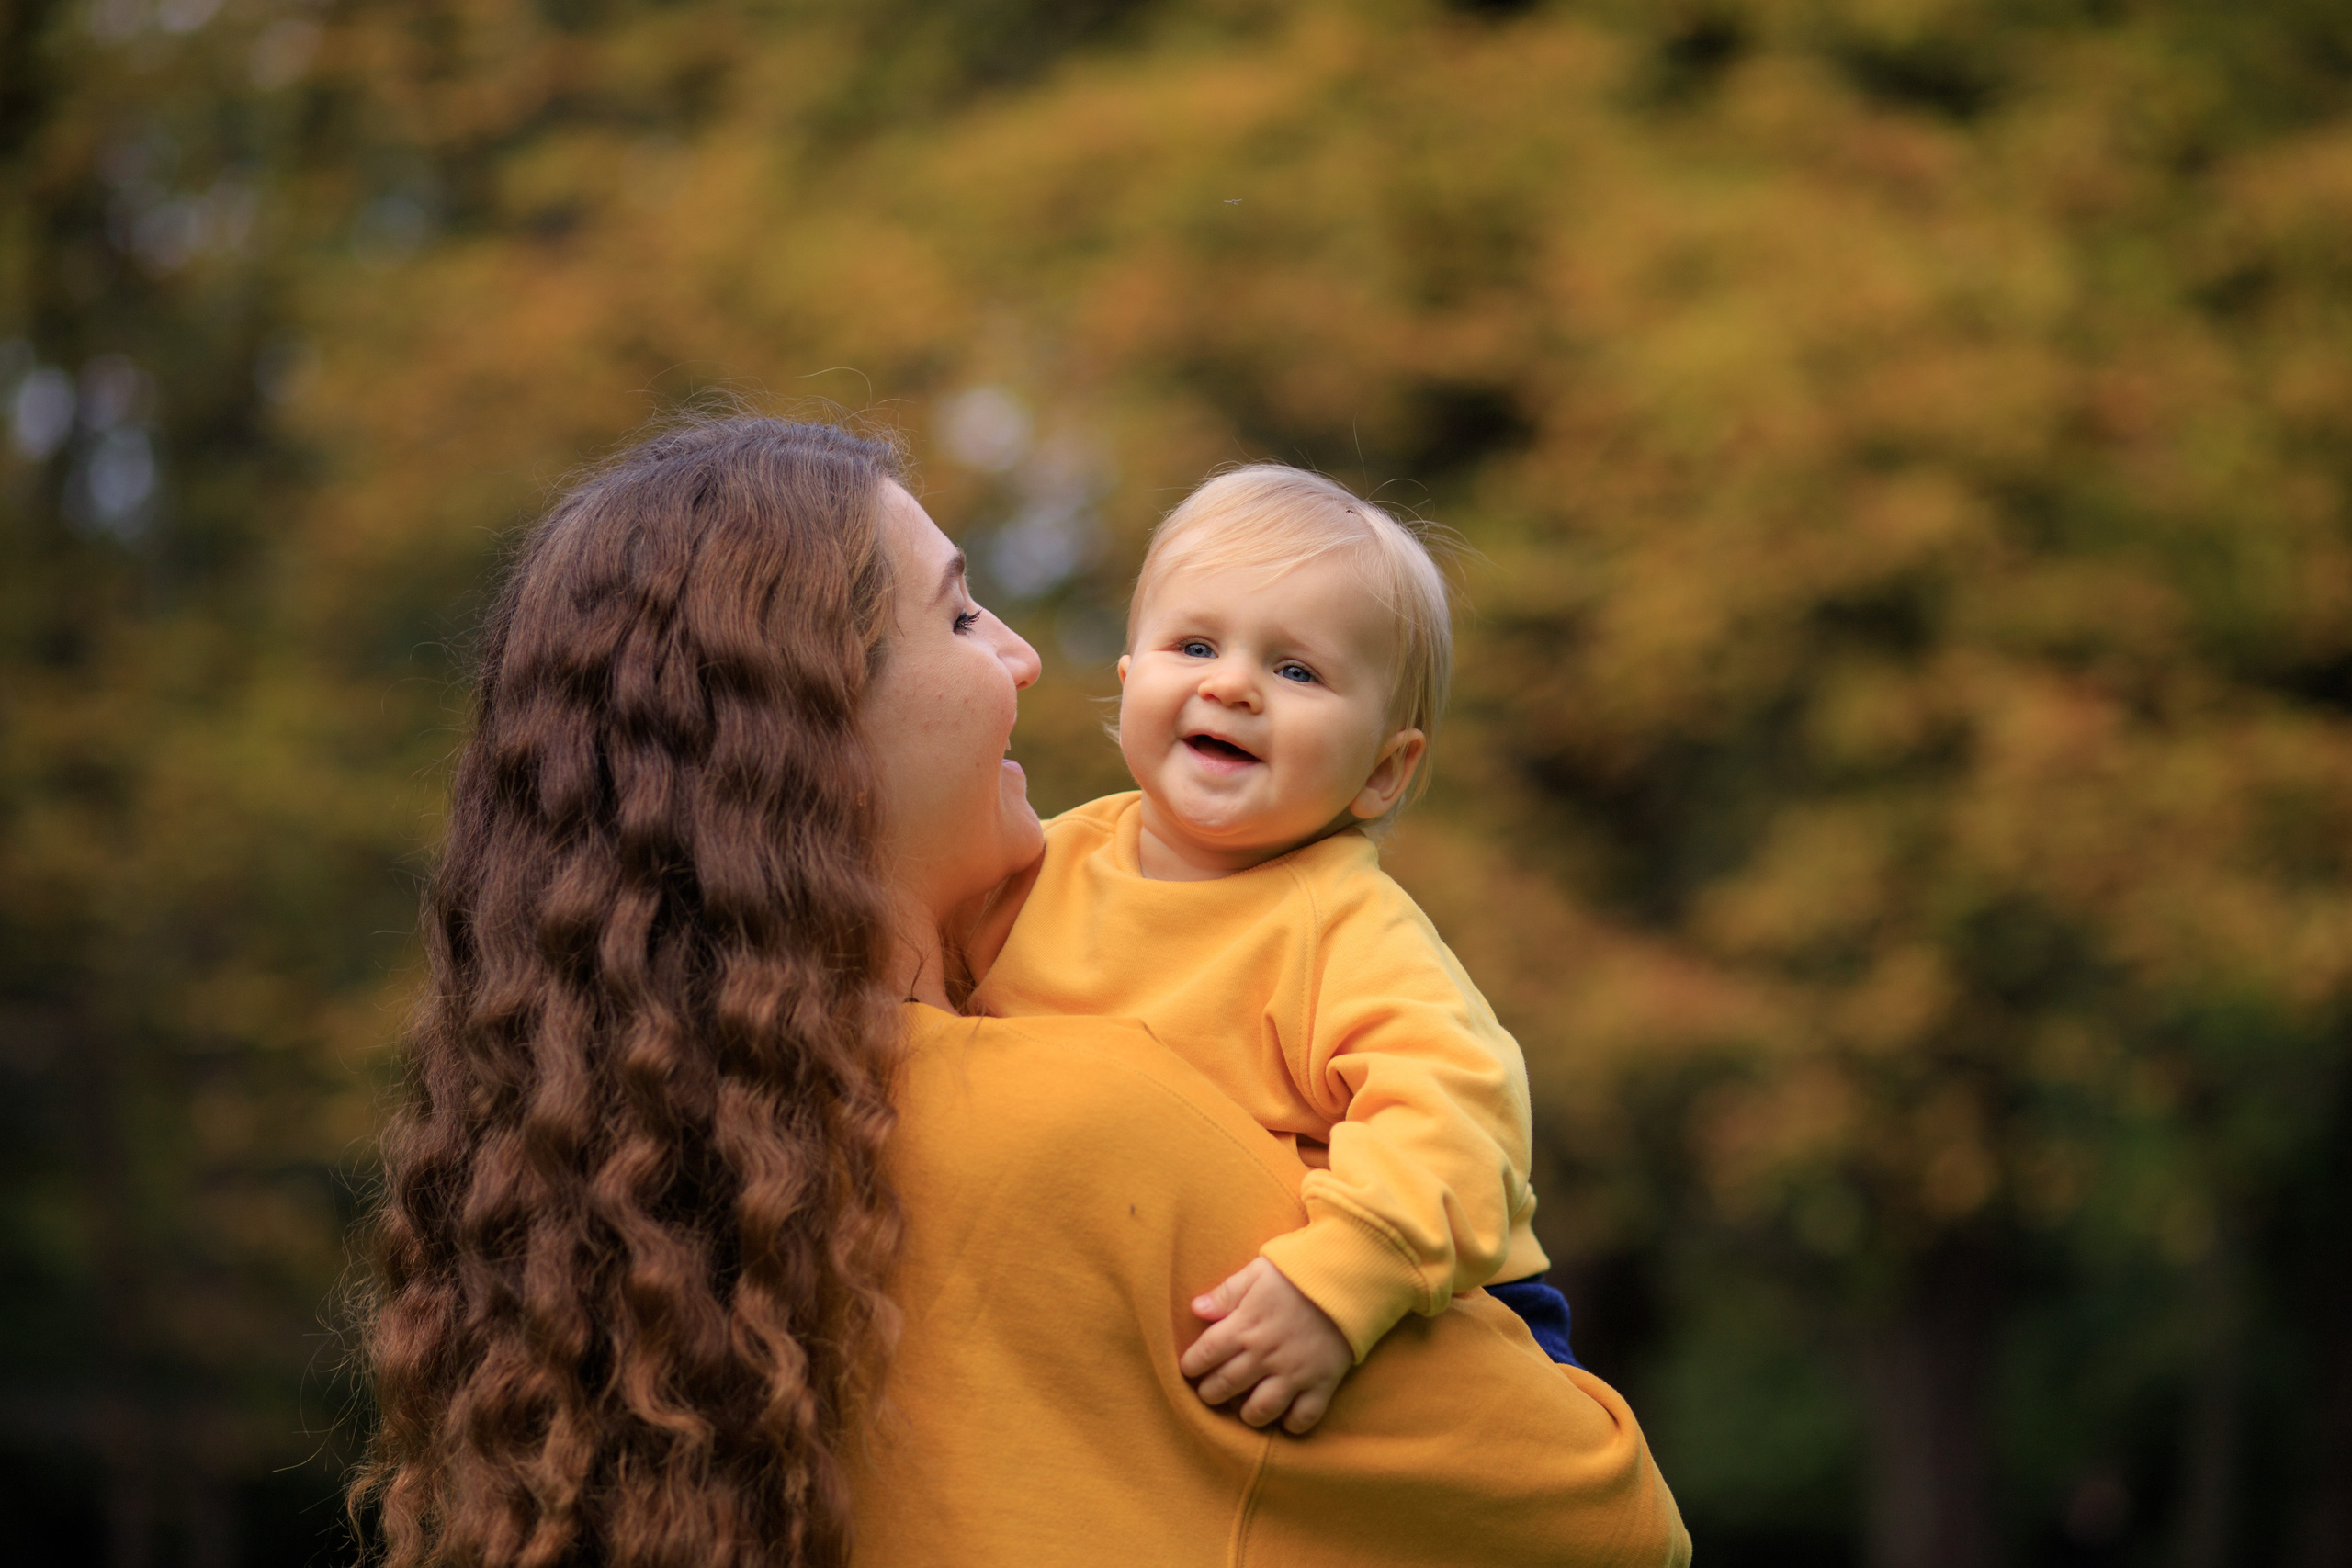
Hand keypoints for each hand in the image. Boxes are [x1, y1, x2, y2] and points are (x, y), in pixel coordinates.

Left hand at [1179, 1257, 1353, 1433]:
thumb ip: (1226, 1293)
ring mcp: (1294, 1373)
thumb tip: (1196, 1309)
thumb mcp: (1257, 1273)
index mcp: (1245, 1326)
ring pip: (1260, 1410)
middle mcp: (1265, 1355)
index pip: (1205, 1354)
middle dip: (1210, 1393)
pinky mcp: (1322, 1383)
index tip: (1189, 1369)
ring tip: (1243, 1407)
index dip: (1191, 1365)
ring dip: (1246, 1414)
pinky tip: (1283, 1417)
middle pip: (1225, 1386)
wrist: (1348, 1277)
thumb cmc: (1298, 1272)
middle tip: (1209, 1392)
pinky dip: (1291, 1424)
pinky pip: (1303, 1417)